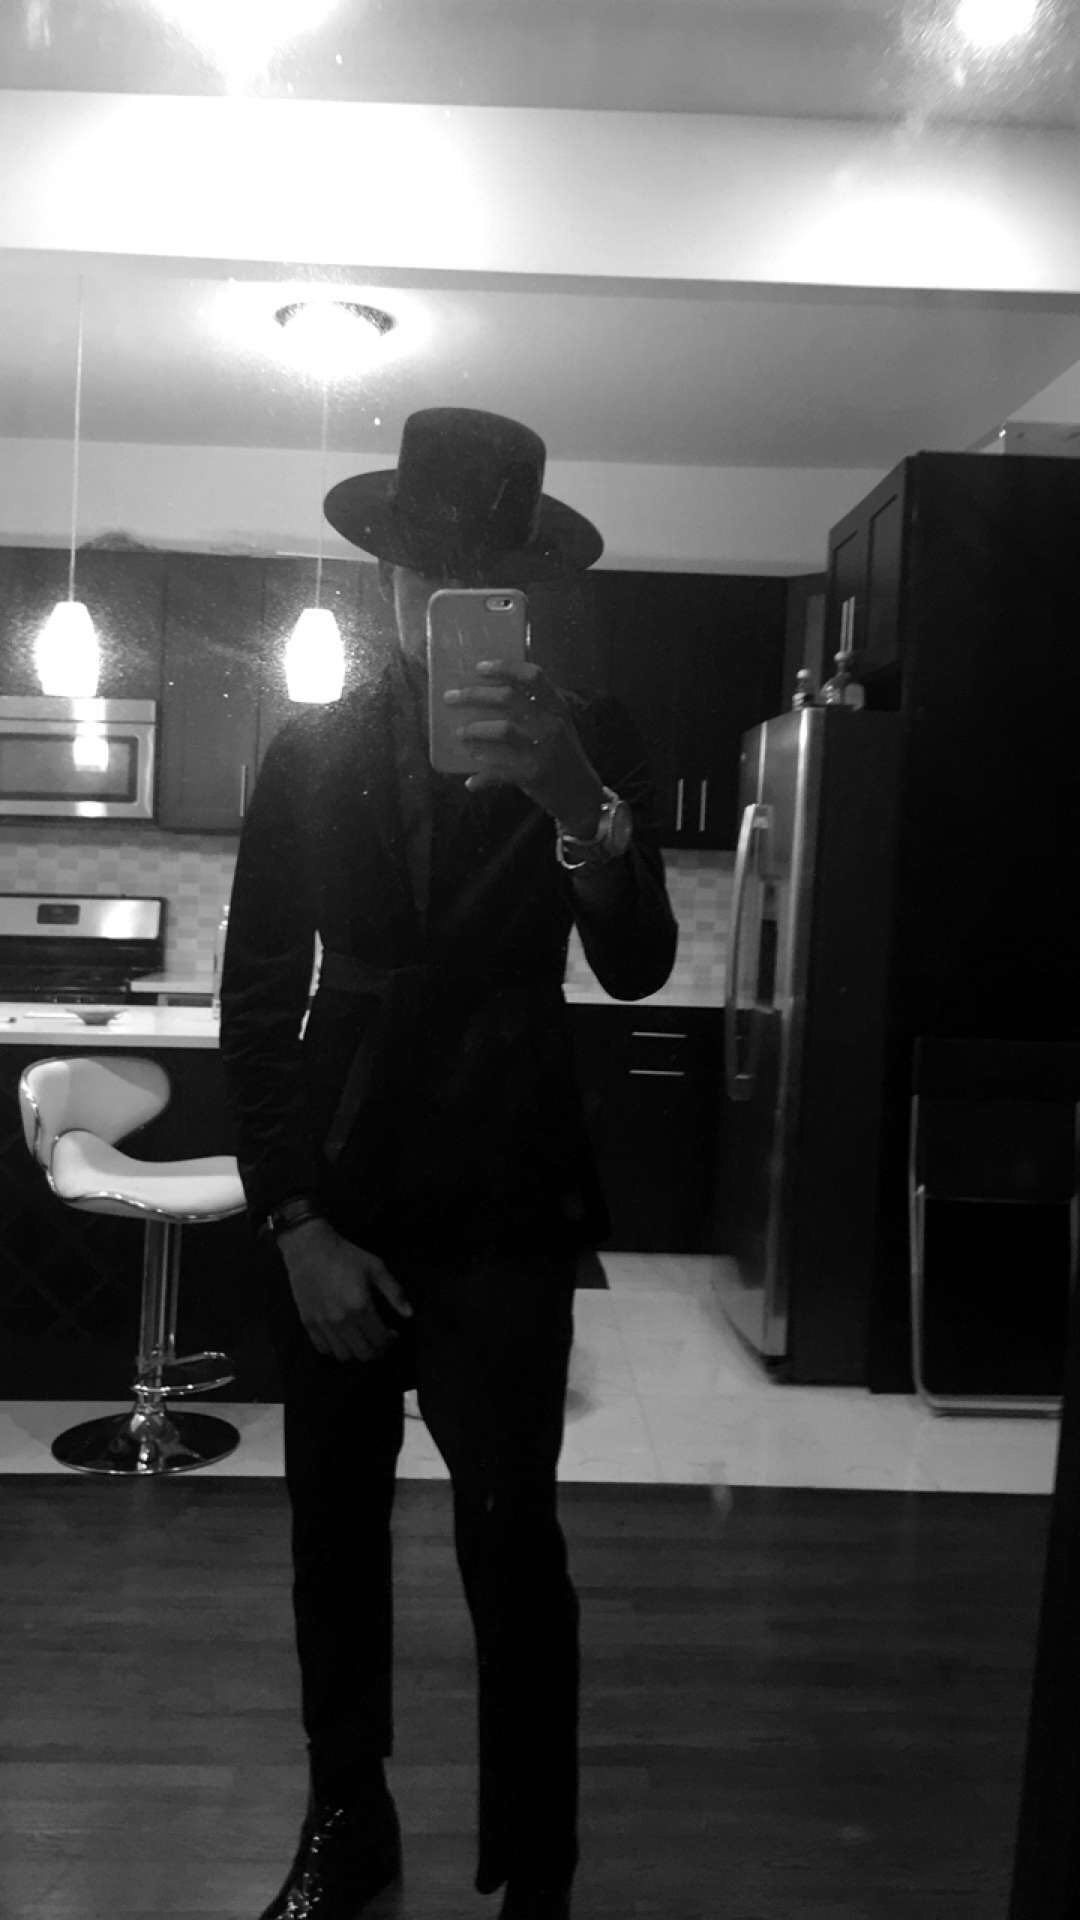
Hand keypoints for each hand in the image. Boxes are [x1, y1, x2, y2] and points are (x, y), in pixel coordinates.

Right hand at [279, 1218, 412, 1362]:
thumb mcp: (376, 1268)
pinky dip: (335, 1349)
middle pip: (364, 1353)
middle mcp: (342, 1319)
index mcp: (361, 1306)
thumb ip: (395, 1292)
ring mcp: (323, 1323)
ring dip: (356, 1352)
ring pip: (344, 1356)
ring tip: (361, 1340)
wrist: (309, 1248)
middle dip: (377, 1351)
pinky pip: (323, 1349)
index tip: (393, 1334)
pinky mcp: (308, 1323)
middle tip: (380, 1340)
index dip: (391, 1341)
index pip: (381, 1339)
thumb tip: (409, 1314)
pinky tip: (342, 1338)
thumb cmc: (346, 1256)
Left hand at [446, 659, 603, 832]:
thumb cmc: (562, 756)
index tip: (479, 667)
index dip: (504, 667)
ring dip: (475, 730)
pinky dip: (482, 777)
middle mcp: (552, 724)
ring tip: (460, 733)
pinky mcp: (534, 775)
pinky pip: (500, 771)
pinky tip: (471, 781)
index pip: (532, 676)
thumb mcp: (557, 726)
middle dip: (475, 694)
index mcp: (557, 708)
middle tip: (451, 696)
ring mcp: (543, 749)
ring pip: (503, 729)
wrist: (582, 795)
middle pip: (509, 698)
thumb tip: (489, 697)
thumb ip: (535, 710)